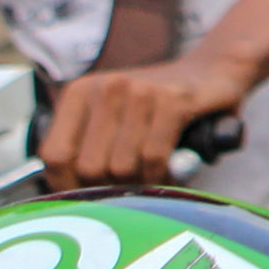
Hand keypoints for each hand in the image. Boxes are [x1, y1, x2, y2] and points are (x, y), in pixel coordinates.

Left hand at [40, 46, 252, 190]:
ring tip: (151, 178)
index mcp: (80, 92)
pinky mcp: (173, 100)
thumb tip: (67, 199)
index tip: (88, 197)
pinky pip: (154, 157)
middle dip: (110, 186)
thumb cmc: (157, 106)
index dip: (69, 185)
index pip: (55, 155)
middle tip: (129, 187)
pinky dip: (161, 175)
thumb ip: (87, 147)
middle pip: (89, 167)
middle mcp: (106, 87)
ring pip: (122, 166)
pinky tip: (169, 172)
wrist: (214, 70)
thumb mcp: (112, 116)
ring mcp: (140, 92)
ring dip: (139, 183)